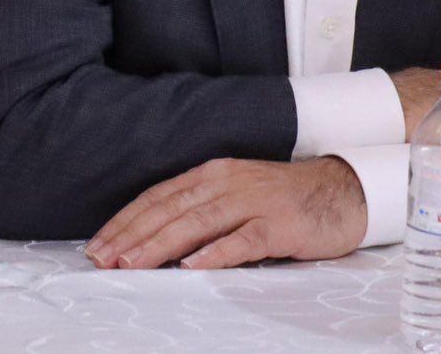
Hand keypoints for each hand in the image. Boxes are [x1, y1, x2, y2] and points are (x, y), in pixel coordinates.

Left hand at [83, 157, 366, 270]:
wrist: (343, 191)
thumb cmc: (283, 200)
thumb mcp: (235, 197)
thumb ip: (200, 212)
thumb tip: (152, 242)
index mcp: (213, 174)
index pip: (159, 197)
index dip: (126, 221)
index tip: (98, 245)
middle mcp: (228, 182)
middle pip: (171, 209)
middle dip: (133, 236)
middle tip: (103, 260)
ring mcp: (254, 201)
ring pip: (199, 222)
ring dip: (162, 244)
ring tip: (133, 264)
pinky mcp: (279, 223)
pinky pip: (243, 239)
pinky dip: (216, 252)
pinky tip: (193, 266)